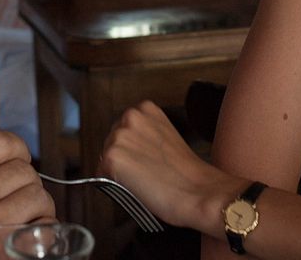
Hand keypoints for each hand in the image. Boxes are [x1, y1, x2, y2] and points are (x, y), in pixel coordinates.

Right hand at [0, 130, 55, 259]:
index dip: (16, 148)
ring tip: (26, 215)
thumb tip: (0, 158)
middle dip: (27, 182)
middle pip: (23, 171)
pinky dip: (44, 230)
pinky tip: (31, 234)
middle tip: (19, 196)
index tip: (17, 160)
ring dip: (39, 206)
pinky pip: (44, 228)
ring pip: (38, 197)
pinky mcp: (6, 250)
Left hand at [99, 101, 246, 235]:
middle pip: (111, 141)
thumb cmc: (187, 172)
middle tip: (145, 172)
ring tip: (143, 178)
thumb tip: (128, 147)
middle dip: (123, 157)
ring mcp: (119, 136)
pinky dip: (113, 183)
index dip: (132, 148)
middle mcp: (130, 116)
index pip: (123, 128)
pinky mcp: (112, 157)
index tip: (144, 158)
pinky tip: (136, 185)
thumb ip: (145, 133)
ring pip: (105, 157)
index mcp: (146, 108)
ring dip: (117, 170)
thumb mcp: (165, 136)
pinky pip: (101, 174)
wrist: (198, 191)